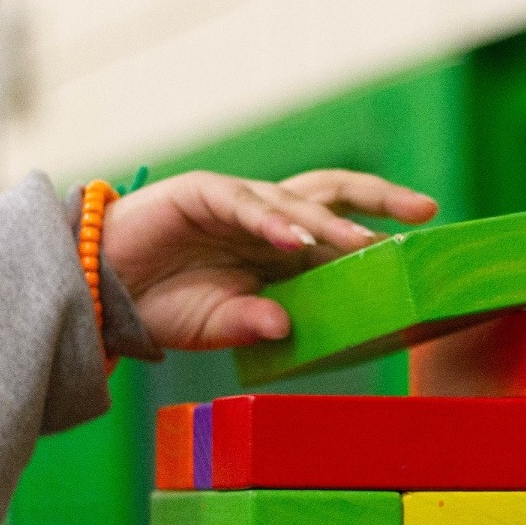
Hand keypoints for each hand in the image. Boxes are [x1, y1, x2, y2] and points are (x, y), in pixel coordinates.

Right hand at [101, 169, 437, 349]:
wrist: (100, 289)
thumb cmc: (160, 306)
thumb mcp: (217, 324)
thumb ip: (252, 324)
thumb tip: (287, 330)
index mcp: (275, 248)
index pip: (335, 233)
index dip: (374, 237)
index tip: (419, 252)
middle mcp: (265, 220)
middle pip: (332, 195)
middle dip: (379, 199)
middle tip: (425, 211)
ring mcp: (236, 203)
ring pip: (295, 199)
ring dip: (330, 222)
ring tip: (363, 244)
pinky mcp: (202, 194)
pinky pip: (244, 205)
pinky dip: (272, 222)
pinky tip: (297, 241)